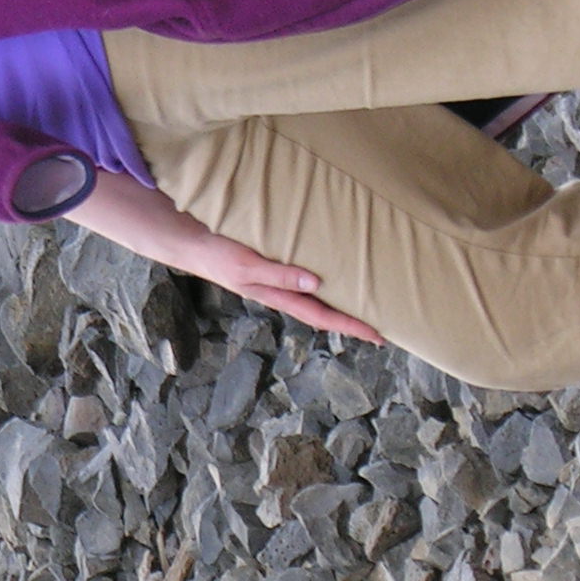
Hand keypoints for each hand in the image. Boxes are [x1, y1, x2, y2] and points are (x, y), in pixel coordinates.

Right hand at [163, 220, 381, 339]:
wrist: (195, 244)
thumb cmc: (219, 256)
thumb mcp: (248, 266)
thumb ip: (279, 274)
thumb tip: (316, 283)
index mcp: (280, 297)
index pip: (323, 316)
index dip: (351, 326)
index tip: (378, 336)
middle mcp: (285, 292)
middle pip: (325, 311)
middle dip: (352, 320)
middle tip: (384, 324)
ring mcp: (281, 280)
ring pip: (319, 296)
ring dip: (342, 301)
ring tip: (369, 300)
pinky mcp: (277, 264)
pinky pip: (310, 276)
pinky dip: (328, 279)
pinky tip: (338, 272)